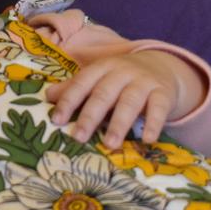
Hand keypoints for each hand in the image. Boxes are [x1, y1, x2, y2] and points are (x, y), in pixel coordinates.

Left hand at [46, 50, 199, 148]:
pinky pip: (158, 108)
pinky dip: (154, 123)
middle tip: (79, 137)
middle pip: (104, 94)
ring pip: (130, 102)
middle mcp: (122, 72)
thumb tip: (47, 97)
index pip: (82, 83)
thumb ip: (75, 88)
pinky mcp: (163, 93)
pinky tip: (147, 139)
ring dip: (119, 123)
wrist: (162, 65)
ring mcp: (143, 82)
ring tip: (110, 144)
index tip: (56, 120)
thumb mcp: (99, 78)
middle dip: (90, 116)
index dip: (69, 101)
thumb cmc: (121, 78)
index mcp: (102, 68)